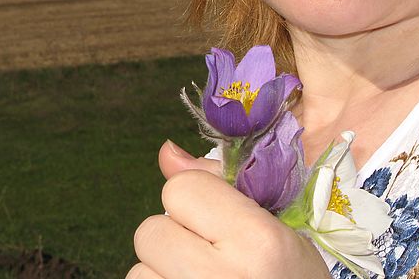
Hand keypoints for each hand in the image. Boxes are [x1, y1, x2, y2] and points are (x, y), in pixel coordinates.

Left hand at [127, 141, 330, 278]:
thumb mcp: (279, 232)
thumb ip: (219, 188)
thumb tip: (164, 152)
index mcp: (256, 243)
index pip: (179, 189)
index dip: (197, 201)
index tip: (222, 223)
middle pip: (150, 230)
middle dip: (176, 240)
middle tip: (212, 259)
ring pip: (139, 269)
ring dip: (164, 273)